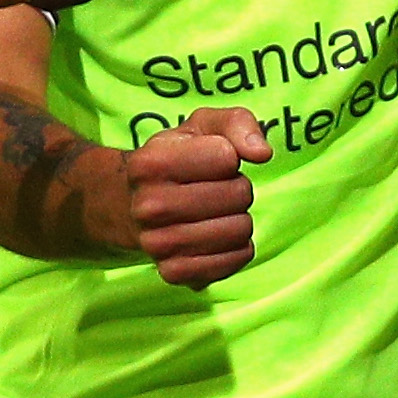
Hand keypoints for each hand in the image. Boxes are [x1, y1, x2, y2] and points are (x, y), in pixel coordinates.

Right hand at [131, 106, 263, 286]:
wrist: (134, 205)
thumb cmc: (178, 159)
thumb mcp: (202, 126)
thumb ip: (237, 123)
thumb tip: (262, 153)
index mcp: (149, 163)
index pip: (226, 157)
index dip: (228, 157)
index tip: (210, 161)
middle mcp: (147, 206)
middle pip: (238, 195)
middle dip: (238, 188)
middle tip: (216, 189)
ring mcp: (158, 244)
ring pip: (241, 230)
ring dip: (240, 218)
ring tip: (216, 212)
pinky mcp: (174, 273)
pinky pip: (236, 260)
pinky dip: (239, 247)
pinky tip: (220, 237)